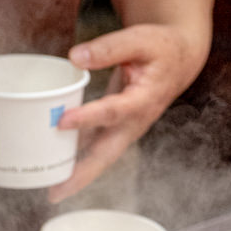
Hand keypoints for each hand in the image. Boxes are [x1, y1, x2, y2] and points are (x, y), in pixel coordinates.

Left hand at [47, 22, 208, 201]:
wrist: (179, 61)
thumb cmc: (160, 48)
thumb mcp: (140, 39)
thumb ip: (109, 47)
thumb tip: (74, 57)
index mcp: (144, 100)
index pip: (113, 112)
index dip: (88, 118)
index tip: (62, 121)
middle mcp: (135, 122)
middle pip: (107, 155)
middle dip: (81, 175)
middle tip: (56, 191)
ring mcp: (127, 130)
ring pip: (101, 158)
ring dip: (77, 175)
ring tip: (51, 190)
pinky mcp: (118, 130)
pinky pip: (96, 149)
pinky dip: (76, 158)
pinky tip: (54, 164)